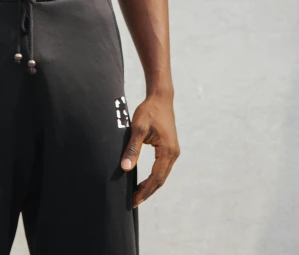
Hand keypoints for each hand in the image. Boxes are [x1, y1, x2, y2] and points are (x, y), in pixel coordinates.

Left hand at [121, 92, 179, 207]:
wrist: (161, 98)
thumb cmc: (149, 111)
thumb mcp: (138, 128)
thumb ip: (132, 148)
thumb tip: (125, 168)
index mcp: (167, 151)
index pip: (156, 178)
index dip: (145, 190)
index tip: (133, 200)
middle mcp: (173, 154)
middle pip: (161, 180)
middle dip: (147, 191)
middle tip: (133, 202)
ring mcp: (173, 151)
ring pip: (162, 175)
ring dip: (151, 186)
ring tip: (137, 194)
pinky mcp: (170, 148)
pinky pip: (163, 168)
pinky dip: (154, 177)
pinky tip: (144, 181)